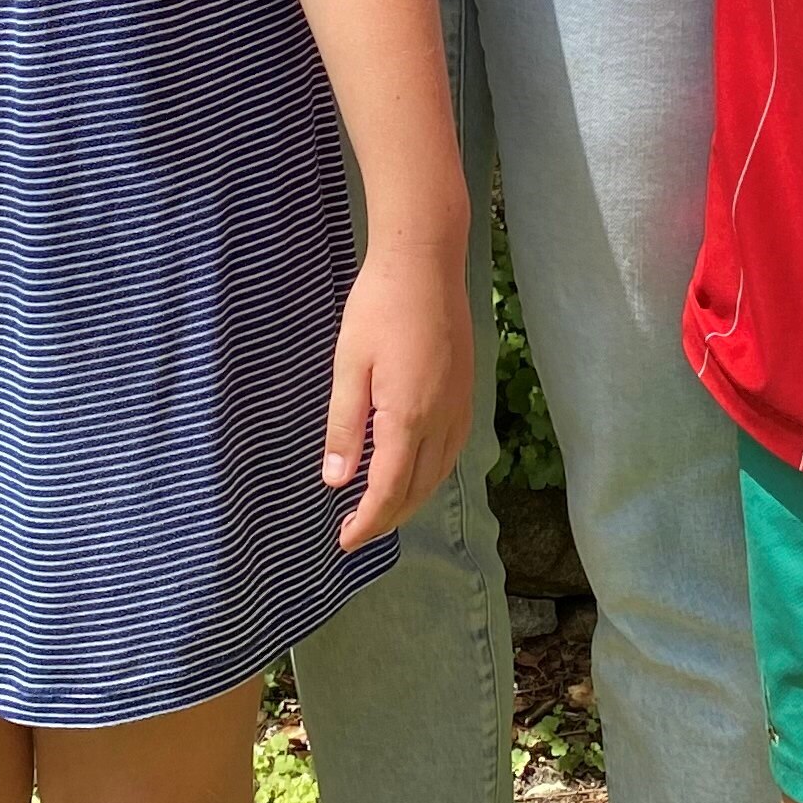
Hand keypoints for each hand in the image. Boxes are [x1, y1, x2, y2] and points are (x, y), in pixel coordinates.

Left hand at [322, 243, 470, 548]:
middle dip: (387, 519)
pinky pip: (451, 451)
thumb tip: (336, 481)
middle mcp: (441, 419)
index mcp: (407, 416)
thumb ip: (344, 426)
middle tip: (355, 532)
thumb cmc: (378, 306)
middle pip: (417, 490)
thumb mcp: (349, 366)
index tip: (344, 541)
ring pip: (438, 474)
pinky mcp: (466, 393)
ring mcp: (459, 407)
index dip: (367, 523)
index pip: (388, 491)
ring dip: (410, 500)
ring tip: (380, 511)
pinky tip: (412, 472)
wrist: (425, 262)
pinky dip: (430, 475)